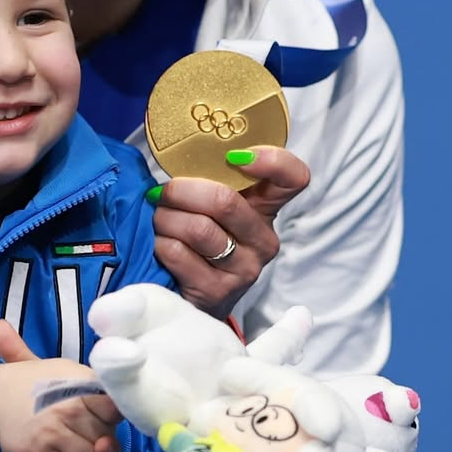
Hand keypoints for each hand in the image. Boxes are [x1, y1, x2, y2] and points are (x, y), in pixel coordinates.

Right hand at [0, 321, 121, 451]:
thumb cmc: (27, 381)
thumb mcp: (56, 368)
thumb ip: (81, 371)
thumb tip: (92, 367)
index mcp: (79, 383)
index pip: (116, 406)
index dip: (115, 415)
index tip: (106, 416)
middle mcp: (70, 407)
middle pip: (107, 437)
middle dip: (101, 440)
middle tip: (87, 434)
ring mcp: (56, 432)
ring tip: (74, 448)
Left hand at [150, 146, 309, 318]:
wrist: (193, 301)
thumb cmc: (198, 241)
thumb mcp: (211, 208)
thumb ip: (210, 180)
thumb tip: (179, 150)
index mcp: (265, 210)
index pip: (293, 178)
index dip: (273, 160)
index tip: (236, 156)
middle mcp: (263, 239)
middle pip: (225, 201)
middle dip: (180, 191)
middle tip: (159, 194)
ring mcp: (244, 269)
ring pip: (198, 228)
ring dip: (165, 219)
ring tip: (157, 221)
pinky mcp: (218, 291)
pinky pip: (178, 253)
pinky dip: (159, 243)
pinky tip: (158, 245)